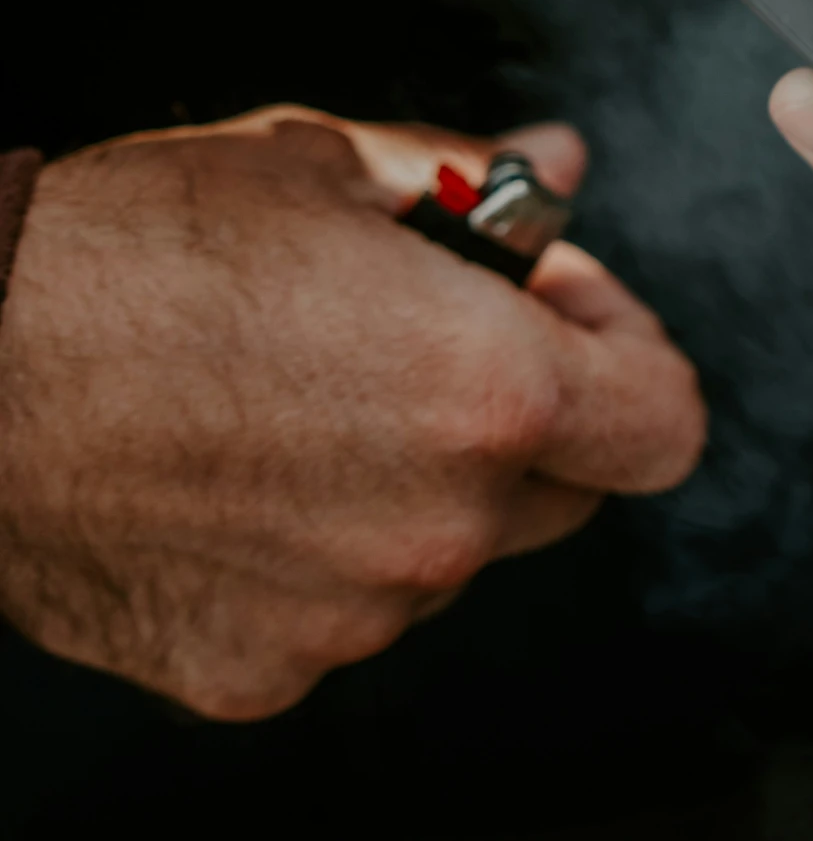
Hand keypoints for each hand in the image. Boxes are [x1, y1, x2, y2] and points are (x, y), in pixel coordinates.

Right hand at [0, 107, 704, 716]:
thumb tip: (564, 166)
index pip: (665, 423)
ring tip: (286, 402)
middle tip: (413, 342)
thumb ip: (471, 182)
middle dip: (520, 420)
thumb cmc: (119, 249)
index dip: (629, 357)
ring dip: (409, 489)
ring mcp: (350, 618)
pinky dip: (309, 557)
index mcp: (487, 389)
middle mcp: (441, 526)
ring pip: (445, 556)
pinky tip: (223, 479)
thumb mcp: (314, 164)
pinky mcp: (258, 676)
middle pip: (562, 493)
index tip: (562, 315)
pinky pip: (336, 613)